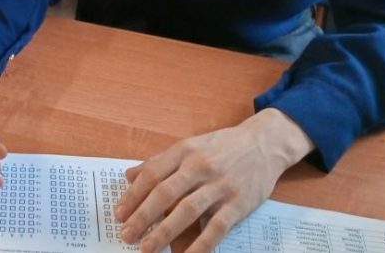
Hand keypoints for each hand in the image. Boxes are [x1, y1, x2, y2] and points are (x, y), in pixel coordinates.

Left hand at [115, 109, 313, 252]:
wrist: (265, 143)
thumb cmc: (222, 147)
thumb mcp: (190, 146)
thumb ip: (160, 161)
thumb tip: (129, 176)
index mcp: (185, 150)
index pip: (152, 174)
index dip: (133, 195)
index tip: (118, 214)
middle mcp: (200, 166)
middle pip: (165, 193)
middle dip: (142, 216)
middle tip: (126, 234)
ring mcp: (220, 185)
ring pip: (186, 210)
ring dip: (163, 232)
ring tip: (146, 248)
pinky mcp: (238, 203)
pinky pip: (216, 227)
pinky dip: (200, 245)